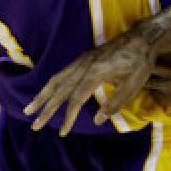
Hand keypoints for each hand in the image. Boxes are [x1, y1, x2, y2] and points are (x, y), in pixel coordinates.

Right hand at [24, 23, 158, 135]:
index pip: (76, 99)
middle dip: (46, 109)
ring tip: (29, 109)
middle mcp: (84, 65)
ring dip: (42, 95)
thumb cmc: (141, 62)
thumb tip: (97, 121)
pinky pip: (62, 73)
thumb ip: (115, 103)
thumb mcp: (134, 85)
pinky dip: (51, 85)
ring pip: (56, 79)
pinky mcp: (83, 58)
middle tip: (35, 125)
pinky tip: (46, 94)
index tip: (63, 132)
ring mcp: (82, 60)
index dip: (68, 117)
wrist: (141, 38)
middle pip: (60, 90)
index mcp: (96, 72)